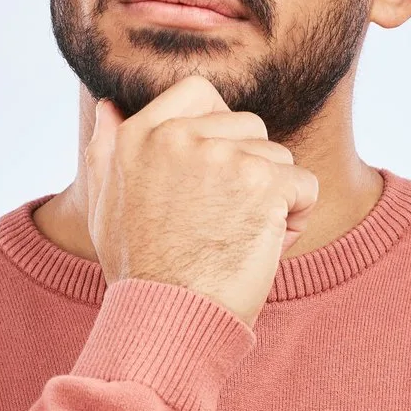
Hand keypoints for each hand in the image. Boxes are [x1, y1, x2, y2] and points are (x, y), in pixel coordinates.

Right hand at [82, 76, 320, 328]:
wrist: (167, 318)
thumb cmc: (139, 270)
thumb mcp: (105, 206)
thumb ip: (105, 150)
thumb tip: (107, 106)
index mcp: (138, 136)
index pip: (198, 92)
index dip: (218, 127)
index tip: (210, 173)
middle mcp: (177, 137)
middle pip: (248, 125)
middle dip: (248, 168)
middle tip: (222, 219)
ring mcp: (221, 156)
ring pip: (279, 157)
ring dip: (273, 197)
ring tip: (240, 238)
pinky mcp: (262, 182)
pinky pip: (304, 187)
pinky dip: (296, 220)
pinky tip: (263, 247)